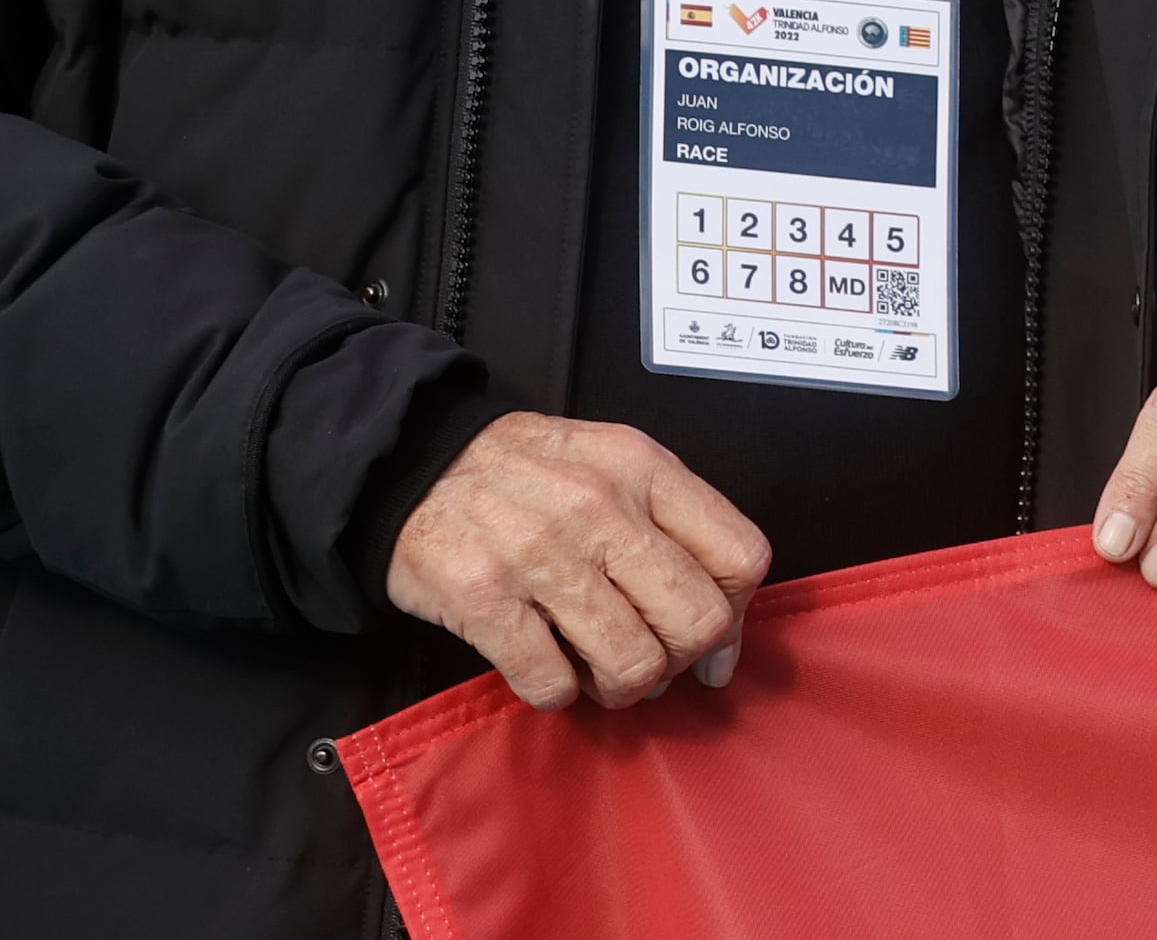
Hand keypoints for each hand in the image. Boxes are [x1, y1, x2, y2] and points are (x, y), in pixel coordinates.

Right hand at [385, 411, 771, 710]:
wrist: (415, 463)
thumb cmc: (529, 472)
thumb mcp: (616, 463)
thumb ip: (676, 526)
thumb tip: (722, 630)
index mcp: (646, 471)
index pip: (741, 558)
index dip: (738, 615)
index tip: (716, 643)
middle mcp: (602, 510)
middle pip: (696, 621)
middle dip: (683, 659)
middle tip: (654, 660)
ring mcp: (542, 557)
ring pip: (632, 663)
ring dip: (622, 687)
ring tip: (601, 672)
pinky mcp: (484, 601)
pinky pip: (552, 682)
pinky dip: (558, 693)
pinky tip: (549, 670)